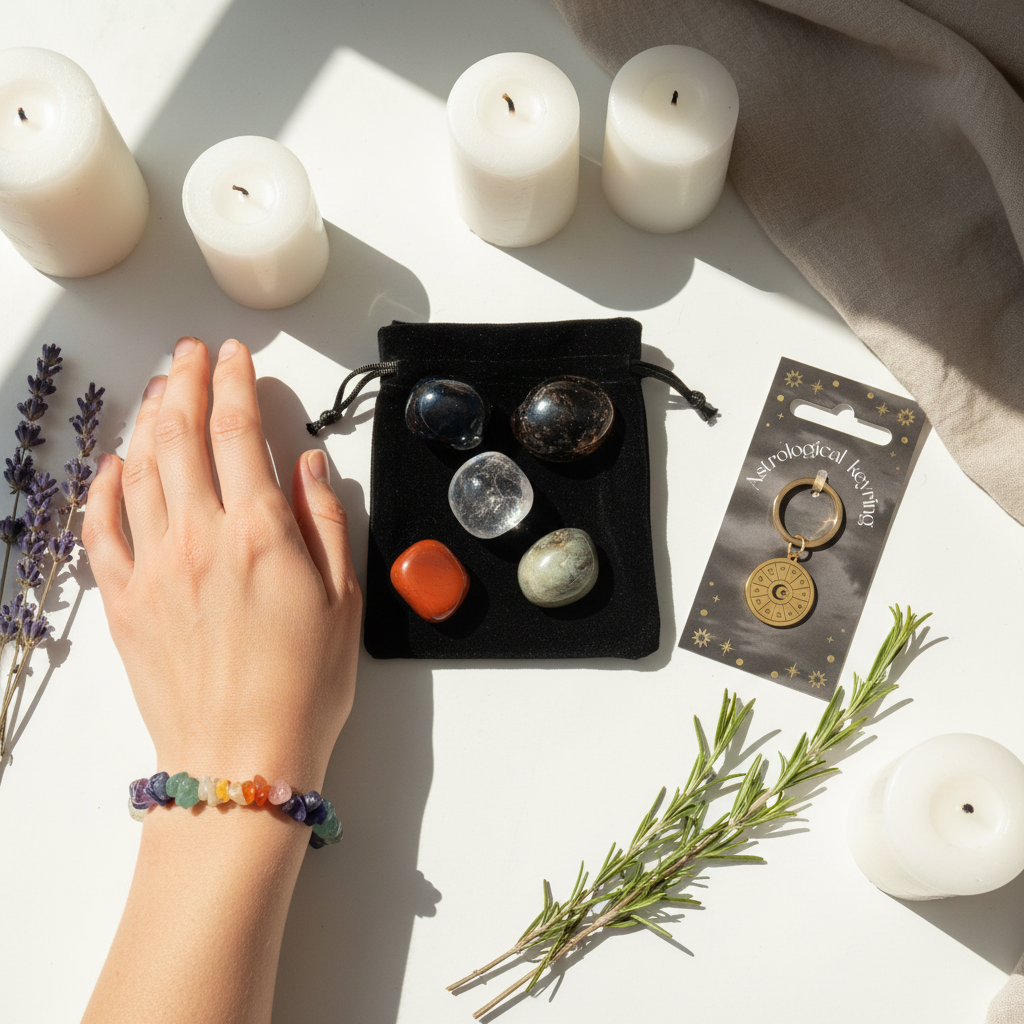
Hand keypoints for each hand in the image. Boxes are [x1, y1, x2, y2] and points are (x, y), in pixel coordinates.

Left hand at [82, 336, 361, 789]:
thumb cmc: (304, 687)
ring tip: (159, 388)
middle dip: (185, 380)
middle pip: (181, 434)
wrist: (241, 760)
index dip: (233, 381)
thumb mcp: (344, 598)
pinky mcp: (124, 601)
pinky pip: (100, 527)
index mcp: (258, 533)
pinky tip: (115, 464)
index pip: (238, 430)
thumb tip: (308, 463)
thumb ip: (324, 520)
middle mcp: (198, 537)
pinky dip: (104, 486)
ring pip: (140, 468)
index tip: (233, 355)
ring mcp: (153, 567)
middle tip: (189, 352)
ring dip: (148, 418)